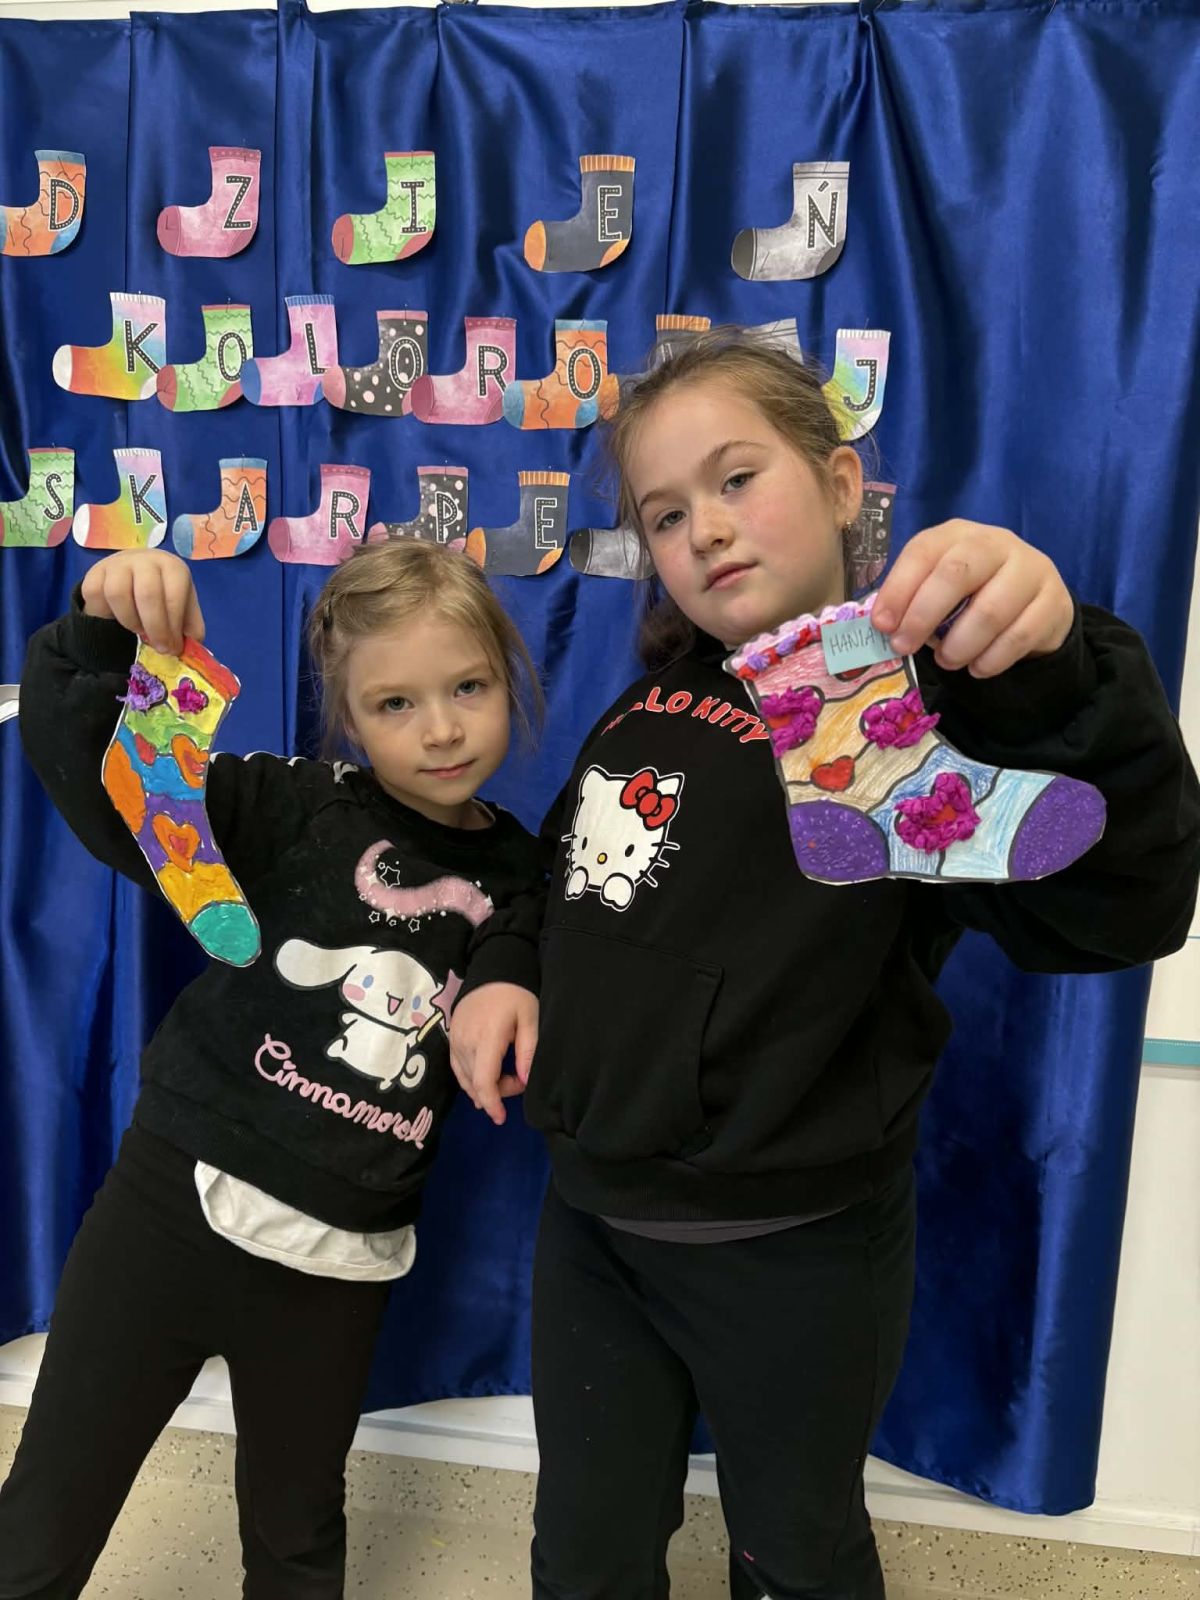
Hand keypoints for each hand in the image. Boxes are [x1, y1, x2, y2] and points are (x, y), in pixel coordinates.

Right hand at [80, 550, 204, 655]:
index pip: (174, 594)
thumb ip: (191, 627)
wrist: (132, 576)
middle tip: (159, 648)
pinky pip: (96, 595)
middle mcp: (144, 560)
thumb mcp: (183, 608)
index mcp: (171, 567)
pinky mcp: (94, 573)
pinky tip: (118, 619)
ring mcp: (117, 564)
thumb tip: (192, 646)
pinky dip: (106, 614)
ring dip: (131, 621)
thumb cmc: (163, 594)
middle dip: (155, 628)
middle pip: (147, 594)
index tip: (173, 647)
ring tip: (139, 630)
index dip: (174, 625)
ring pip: (118, 594)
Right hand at [448, 983, 538, 1126]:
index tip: (501, 1118)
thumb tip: (525, 1082)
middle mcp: (465, 1042)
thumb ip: (528, 1052)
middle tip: (519, 1079)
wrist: (492, 968)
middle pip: (475, 1083)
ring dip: (484, 1087)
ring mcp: (455, 1040)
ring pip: (464, 1078)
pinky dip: (470, 1079)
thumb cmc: (516, 994)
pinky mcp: (451, 1037)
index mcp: (487, 1037)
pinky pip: (457, 1067)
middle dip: (497, 1092)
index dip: (492, 1103)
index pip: (484, 1081)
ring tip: (506, 1079)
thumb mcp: (530, 1019)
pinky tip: (483, 1081)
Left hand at [871, 520, 1073, 678]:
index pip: (923, 551)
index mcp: (957, 534)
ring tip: (947, 662)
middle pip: (957, 573)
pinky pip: (1020, 635)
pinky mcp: (1053, 601)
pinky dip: (992, 659)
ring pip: (991, 609)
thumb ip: (911, 601)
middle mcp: (996, 543)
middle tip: (905, 647)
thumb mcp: (939, 588)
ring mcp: (1030, 569)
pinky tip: (978, 669)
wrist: (1035, 602)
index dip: (898, 589)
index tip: (882, 625)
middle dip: (924, 615)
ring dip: (960, 644)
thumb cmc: (973, 594)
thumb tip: (882, 626)